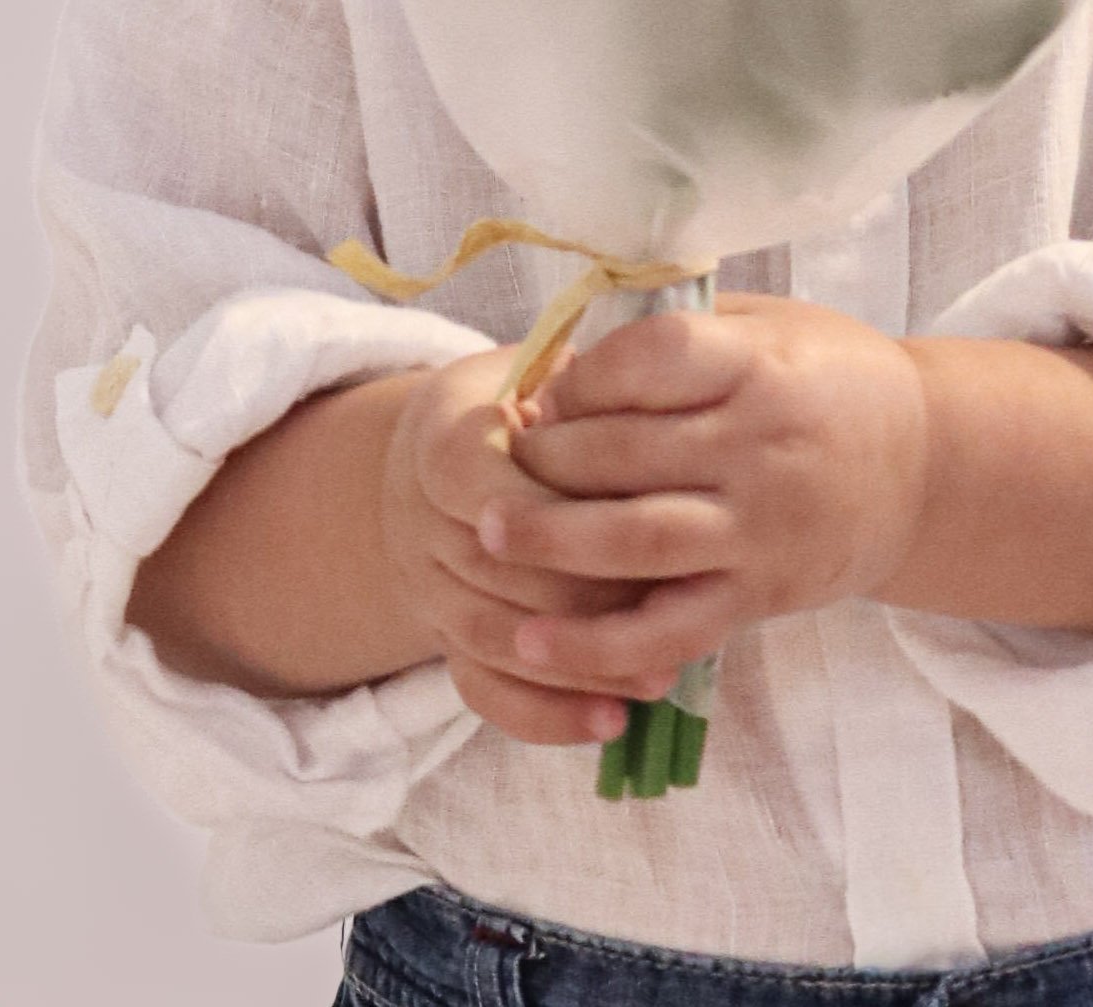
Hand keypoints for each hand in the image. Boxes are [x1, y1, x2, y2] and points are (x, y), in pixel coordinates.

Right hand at [380, 347, 680, 746]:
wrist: (443, 459)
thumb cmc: (519, 406)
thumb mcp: (539, 372)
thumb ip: (580, 390)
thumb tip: (644, 409)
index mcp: (438, 442)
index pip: (477, 481)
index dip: (547, 504)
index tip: (630, 508)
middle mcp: (419, 524)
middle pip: (495, 572)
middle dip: (584, 595)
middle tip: (673, 603)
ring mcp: (428, 593)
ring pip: (493, 640)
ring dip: (577, 665)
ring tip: (660, 674)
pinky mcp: (446, 644)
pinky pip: (484, 692)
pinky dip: (545, 717)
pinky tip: (611, 722)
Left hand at [488, 295, 929, 695]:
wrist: (927, 466)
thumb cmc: (832, 378)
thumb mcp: (770, 324)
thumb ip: (682, 333)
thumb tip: (566, 350)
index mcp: (761, 366)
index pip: (653, 360)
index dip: (583, 375)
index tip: (544, 388)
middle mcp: (760, 448)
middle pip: (626, 452)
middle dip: (544, 458)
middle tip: (494, 461)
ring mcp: (761, 529)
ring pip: (637, 541)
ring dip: (551, 543)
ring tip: (488, 536)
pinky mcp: (760, 595)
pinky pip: (669, 629)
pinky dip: (599, 644)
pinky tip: (533, 643)